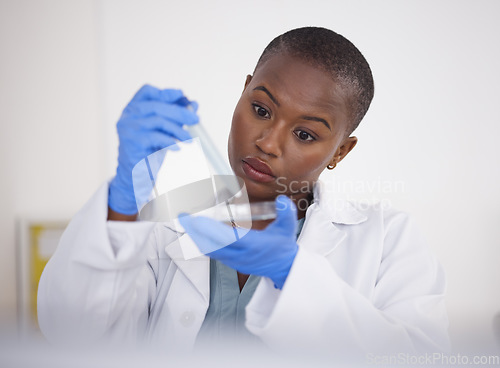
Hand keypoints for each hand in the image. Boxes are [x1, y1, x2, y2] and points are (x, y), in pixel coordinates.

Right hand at [108, 84, 198, 214]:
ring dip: (178, 129)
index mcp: (133, 108)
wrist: (136, 174)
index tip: (182, 95)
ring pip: (158, 120)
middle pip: (157, 106)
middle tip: (196, 119)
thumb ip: (176, 116)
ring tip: (189, 138)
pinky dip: (170, 141)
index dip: (165, 92)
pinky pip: (156, 137)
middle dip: (180, 111)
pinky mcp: (132, 141)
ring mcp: (128, 128)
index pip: (146, 91)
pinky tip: (178, 147)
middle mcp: (128, 115)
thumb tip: (194, 105)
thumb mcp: (164, 130)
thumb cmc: (150, 150)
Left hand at [179, 195, 298, 288]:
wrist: (284, 268)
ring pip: (210, 250)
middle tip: (182, 217)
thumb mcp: (288, 228)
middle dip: (196, 231)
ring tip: (186, 222)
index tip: (196, 219)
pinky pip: (212, 253)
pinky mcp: (231, 262)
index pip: (225, 238)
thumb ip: (286, 213)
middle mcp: (240, 255)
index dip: (209, 229)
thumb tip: (282, 200)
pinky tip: (196, 233)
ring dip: (196, 236)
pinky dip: (202, 242)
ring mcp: (234, 260)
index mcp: (252, 245)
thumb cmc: (284, 246)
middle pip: (212, 244)